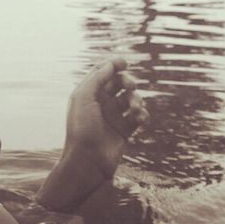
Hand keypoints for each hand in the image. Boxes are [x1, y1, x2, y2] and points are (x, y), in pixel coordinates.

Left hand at [63, 58, 146, 179]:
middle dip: (127, 81)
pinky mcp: (124, 130)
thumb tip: (111, 64)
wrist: (88, 161)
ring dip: (136, 99)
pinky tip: (140, 118)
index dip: (113, 64)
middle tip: (131, 86)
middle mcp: (101, 103)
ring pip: (131, 99)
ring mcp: (113, 117)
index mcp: (88, 93)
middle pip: (119, 83)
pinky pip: (138, 116)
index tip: (124, 62)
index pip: (103, 73)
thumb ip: (97, 78)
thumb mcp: (84, 97)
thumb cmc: (82, 128)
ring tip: (135, 109)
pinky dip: (142, 114)